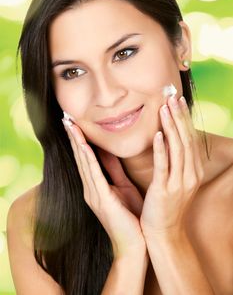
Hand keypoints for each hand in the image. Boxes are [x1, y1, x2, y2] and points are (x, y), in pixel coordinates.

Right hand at [62, 121, 146, 257]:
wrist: (135, 246)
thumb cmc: (131, 217)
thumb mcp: (122, 187)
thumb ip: (114, 170)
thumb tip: (108, 151)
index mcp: (96, 186)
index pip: (86, 158)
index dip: (79, 140)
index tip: (75, 122)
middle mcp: (90, 189)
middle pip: (80, 158)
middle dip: (73, 137)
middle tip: (66, 118)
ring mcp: (94, 195)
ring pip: (84, 163)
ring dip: (76, 143)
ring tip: (70, 125)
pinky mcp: (102, 200)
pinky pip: (94, 174)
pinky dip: (88, 158)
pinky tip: (82, 145)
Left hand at [140, 95, 204, 240]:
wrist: (164, 232)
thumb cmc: (165, 204)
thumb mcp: (175, 180)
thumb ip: (173, 160)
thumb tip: (165, 138)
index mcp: (192, 171)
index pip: (190, 139)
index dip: (184, 119)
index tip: (178, 101)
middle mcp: (190, 175)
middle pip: (186, 139)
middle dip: (179, 117)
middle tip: (173, 97)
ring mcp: (179, 182)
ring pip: (177, 149)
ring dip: (171, 127)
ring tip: (165, 108)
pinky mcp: (165, 190)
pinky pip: (164, 165)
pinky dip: (162, 148)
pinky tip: (158, 134)